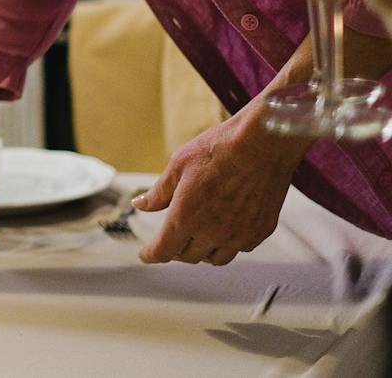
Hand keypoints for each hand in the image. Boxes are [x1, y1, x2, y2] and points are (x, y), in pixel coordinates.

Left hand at [133, 112, 305, 264]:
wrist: (263, 143)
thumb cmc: (217, 150)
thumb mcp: (178, 166)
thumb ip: (158, 192)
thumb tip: (140, 204)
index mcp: (186, 217)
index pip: (164, 250)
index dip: (151, 255)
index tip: (145, 255)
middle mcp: (213, 233)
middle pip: (188, 256)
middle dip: (175, 250)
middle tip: (171, 238)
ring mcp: (240, 234)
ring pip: (215, 258)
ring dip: (202, 252)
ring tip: (197, 237)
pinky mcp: (261, 231)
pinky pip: (241, 248)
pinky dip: (228, 244)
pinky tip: (225, 229)